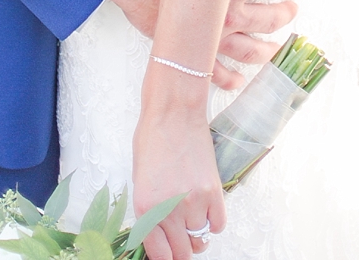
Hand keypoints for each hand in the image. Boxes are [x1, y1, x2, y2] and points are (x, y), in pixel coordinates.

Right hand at [107, 0, 295, 87]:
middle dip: (285, 14)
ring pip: (251, 51)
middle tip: (290, 10)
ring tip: (275, 48)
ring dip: (267, 51)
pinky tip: (238, 80)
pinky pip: (216, 73)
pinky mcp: (191, 49)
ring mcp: (213, 36)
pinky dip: (230, 79)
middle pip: (270, 20)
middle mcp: (230, 14)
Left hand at [132, 103, 225, 259]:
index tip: (165, 254)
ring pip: (200, 239)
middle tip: (179, 241)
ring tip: (190, 216)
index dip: (164, 257)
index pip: (159, 253)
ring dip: (195, 233)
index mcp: (145, 206)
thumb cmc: (152, 139)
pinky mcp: (214, 193)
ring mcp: (194, 202)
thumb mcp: (140, 178)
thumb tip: (158, 234)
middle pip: (183, 253)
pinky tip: (204, 210)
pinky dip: (212, 223)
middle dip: (180, 250)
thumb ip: (149, 210)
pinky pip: (218, 225)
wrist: (174, 113)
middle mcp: (169, 209)